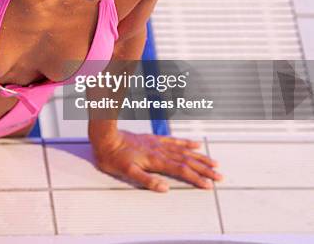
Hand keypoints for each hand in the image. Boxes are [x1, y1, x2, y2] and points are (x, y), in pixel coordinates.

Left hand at [91, 130, 222, 191]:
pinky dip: (186, 143)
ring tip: (214, 163)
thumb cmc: (114, 157)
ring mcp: (158, 144)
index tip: (209, 185)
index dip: (196, 178)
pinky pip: (174, 140)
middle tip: (219, 176)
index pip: (181, 170)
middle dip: (204, 169)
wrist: (106, 137)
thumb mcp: (127, 172)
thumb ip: (147, 180)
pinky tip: (195, 145)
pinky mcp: (154, 139)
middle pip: (187, 161)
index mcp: (156, 160)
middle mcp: (160, 151)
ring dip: (200, 158)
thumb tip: (165, 188)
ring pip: (184, 151)